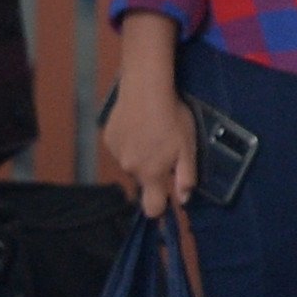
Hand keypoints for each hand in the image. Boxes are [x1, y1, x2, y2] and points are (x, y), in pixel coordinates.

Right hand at [100, 79, 199, 217]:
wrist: (146, 87)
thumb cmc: (172, 118)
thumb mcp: (188, 148)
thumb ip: (186, 177)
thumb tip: (184, 199)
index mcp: (152, 174)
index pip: (152, 209)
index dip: (160, 206)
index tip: (166, 196)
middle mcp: (130, 169)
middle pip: (142, 181)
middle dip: (152, 171)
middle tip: (164, 148)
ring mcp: (116, 153)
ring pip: (130, 163)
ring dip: (139, 156)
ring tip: (150, 132)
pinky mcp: (108, 138)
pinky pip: (120, 148)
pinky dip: (128, 141)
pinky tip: (137, 124)